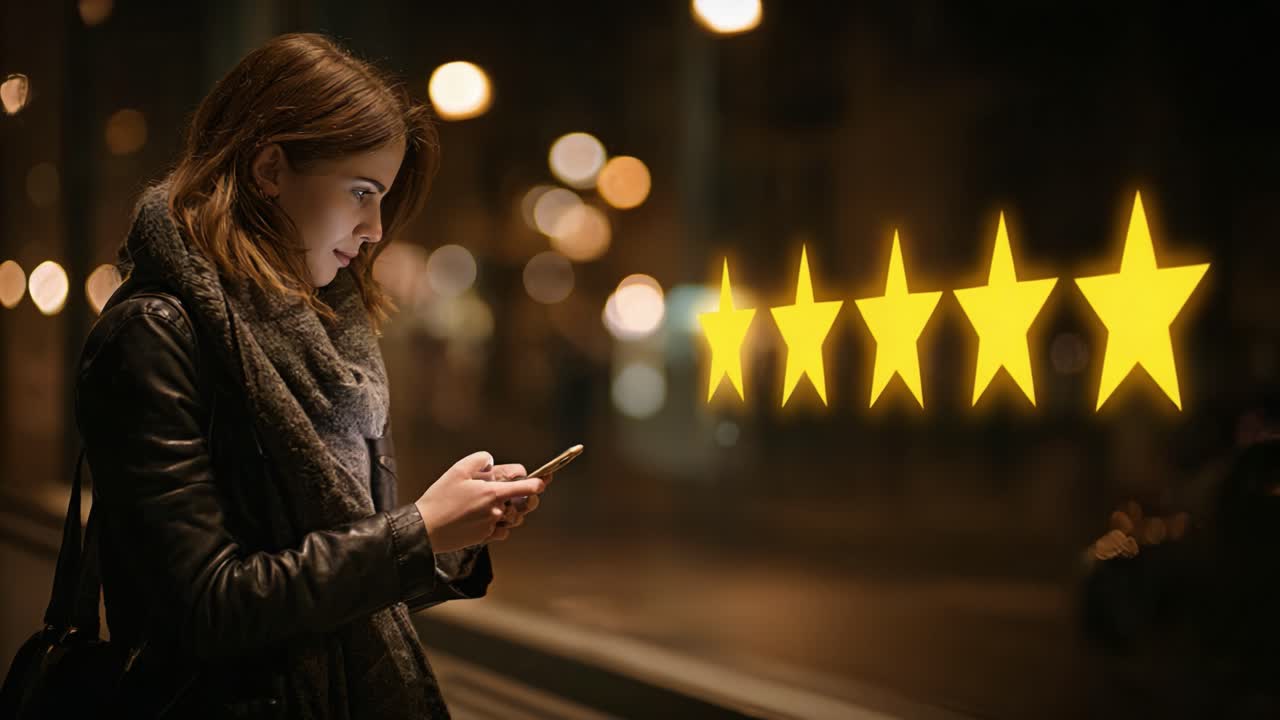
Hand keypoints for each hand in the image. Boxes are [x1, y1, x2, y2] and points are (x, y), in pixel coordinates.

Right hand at [415, 451, 545, 552]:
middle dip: (527, 498)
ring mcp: (492, 526)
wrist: (425, 529)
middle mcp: (497, 511)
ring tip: (498, 504)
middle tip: (522, 493)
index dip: (539, 482)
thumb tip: (493, 462)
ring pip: (514, 519)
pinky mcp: (484, 538)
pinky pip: (503, 532)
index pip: (528, 487)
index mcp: (493, 493)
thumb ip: (480, 460)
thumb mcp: (458, 470)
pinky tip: (488, 519)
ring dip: (512, 512)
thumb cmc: (440, 498)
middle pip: (525, 504)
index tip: (545, 480)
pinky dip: (501, 526)